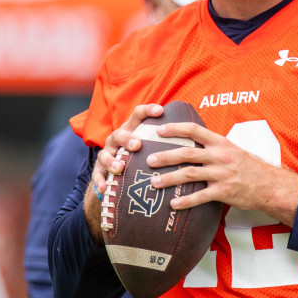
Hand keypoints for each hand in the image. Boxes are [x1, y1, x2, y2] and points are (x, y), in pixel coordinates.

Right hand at [84, 103, 164, 242]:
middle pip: (120, 133)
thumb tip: (199, 138)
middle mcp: (118, 140)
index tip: (160, 110)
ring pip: (105, 153)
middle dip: (127, 138)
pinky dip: (100, 181)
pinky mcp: (100, 171)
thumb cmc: (144, 159)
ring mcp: (107, 154)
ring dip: (112, 160)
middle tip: (137, 145)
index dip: (148, 110)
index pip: (138, 114)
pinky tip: (105, 188)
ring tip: (120, 168)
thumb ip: (170, 143)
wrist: (121, 178)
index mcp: (133, 130)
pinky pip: (97, 175)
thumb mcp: (155, 148)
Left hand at [145, 120, 297, 225]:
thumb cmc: (249, 167)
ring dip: (169, 178)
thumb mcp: (232, 150)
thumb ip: (213, 147)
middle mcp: (220, 156)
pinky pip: (201, 197)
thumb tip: (192, 143)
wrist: (269, 185)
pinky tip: (173, 204)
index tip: (159, 130)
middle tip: (149, 160)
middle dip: (166, 156)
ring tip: (154, 183)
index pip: (195, 130)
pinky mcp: (224, 191)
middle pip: (187, 153)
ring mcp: (222, 174)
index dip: (176, 128)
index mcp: (221, 143)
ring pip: (190, 174)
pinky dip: (185, 201)